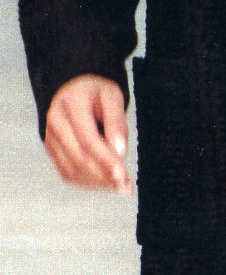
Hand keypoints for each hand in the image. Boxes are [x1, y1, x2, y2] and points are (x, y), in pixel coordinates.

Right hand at [45, 74, 131, 191]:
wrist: (74, 88)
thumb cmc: (96, 92)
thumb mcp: (113, 96)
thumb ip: (117, 122)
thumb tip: (120, 152)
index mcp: (71, 104)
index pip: (88, 139)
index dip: (105, 159)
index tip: (123, 175)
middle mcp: (55, 122)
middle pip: (79, 158)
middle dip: (104, 175)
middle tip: (126, 185)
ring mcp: (50, 137)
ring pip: (72, 169)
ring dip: (97, 182)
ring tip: (119, 185)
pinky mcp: (51, 150)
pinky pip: (67, 172)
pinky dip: (87, 181)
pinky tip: (104, 181)